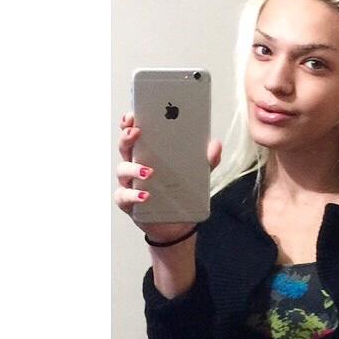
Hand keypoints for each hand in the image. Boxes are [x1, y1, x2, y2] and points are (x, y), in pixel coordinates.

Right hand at [113, 111, 222, 243]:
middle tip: (137, 132)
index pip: (135, 133)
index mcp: (148, 154)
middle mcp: (135, 166)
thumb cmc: (180, 194)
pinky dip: (133, 195)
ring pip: (123, 170)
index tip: (134, 114)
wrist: (177, 225)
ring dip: (134, 169)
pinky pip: (125, 197)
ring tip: (149, 171)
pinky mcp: (129, 204)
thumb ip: (206, 161)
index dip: (130, 122)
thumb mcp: (197, 176)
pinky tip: (145, 195)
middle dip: (127, 137)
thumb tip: (215, 145)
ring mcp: (130, 184)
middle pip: (124, 147)